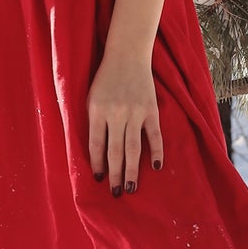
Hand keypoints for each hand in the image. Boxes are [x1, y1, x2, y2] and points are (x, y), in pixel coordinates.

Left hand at [87, 50, 163, 197]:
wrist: (127, 55)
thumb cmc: (105, 78)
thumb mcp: (90, 97)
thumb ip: (92, 121)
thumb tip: (95, 151)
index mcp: (97, 111)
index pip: (96, 144)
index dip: (97, 164)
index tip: (99, 179)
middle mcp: (116, 114)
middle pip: (115, 151)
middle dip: (115, 175)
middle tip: (116, 193)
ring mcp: (135, 112)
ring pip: (134, 148)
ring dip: (132, 170)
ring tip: (130, 188)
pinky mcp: (151, 110)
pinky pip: (154, 135)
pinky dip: (156, 151)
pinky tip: (156, 167)